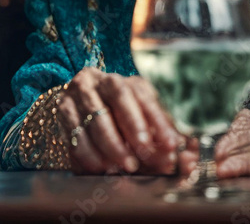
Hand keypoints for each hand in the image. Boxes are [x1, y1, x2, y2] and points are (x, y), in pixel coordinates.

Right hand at [56, 67, 185, 173]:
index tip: (170, 145)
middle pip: (118, 100)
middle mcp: (100, 81)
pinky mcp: (62, 109)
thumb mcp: (144, 122)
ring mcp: (78, 94)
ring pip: (93, 118)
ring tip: (118, 168)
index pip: (142, 96)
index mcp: (125, 81)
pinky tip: (97, 167)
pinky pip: (72, 132)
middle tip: (139, 161)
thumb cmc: (122, 119)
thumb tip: (186, 157)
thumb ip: (162, 137)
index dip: (157, 121)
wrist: (82, 106)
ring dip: (108, 146)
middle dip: (130, 134)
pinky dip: (85, 153)